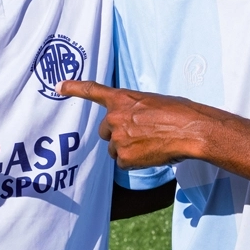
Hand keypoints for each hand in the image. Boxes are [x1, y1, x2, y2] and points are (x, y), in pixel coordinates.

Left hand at [57, 80, 210, 169]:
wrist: (190, 129)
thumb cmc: (178, 112)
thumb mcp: (152, 102)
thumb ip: (134, 109)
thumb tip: (133, 123)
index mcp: (122, 98)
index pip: (92, 90)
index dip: (74, 88)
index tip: (59, 86)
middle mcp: (114, 117)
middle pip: (105, 131)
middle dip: (118, 134)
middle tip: (141, 134)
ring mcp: (118, 138)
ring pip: (115, 149)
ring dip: (128, 149)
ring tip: (151, 143)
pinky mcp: (124, 157)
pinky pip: (123, 163)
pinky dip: (135, 162)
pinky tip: (151, 154)